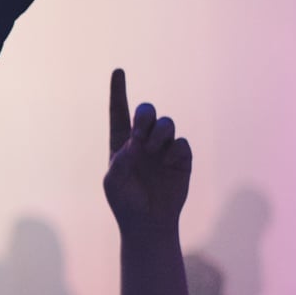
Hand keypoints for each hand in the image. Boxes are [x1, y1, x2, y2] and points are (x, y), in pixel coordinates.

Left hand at [103, 69, 191, 234]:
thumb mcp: (114, 182)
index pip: (119, 112)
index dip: (118, 92)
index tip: (118, 71)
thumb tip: (135, 141)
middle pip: (146, 112)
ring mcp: (163, 149)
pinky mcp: (181, 159)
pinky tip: (168, 161)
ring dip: (159, 133)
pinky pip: (181, 143)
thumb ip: (120, 160)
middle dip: (145, 115)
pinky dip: (174, 149)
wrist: (149, 223)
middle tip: (140, 133)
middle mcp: (143, 142)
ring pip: (166, 124)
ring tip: (153, 150)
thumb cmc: (126, 203)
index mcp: (121, 144)